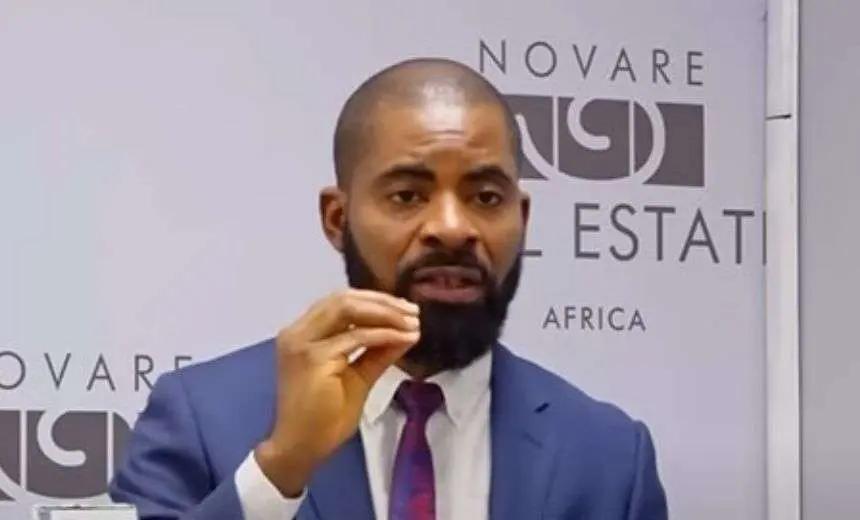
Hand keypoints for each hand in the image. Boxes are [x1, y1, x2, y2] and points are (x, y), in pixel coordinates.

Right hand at [254, 289, 419, 496]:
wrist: (301, 447)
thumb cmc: (325, 417)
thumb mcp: (358, 376)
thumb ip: (379, 352)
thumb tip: (408, 330)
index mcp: (303, 333)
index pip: (340, 302)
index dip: (375, 300)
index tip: (405, 309)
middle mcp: (298, 332)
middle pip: (343, 298)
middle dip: (382, 302)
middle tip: (413, 311)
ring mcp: (302, 343)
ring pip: (347, 309)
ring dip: (384, 312)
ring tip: (411, 321)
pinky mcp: (313, 358)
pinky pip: (355, 337)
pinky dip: (383, 334)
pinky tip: (403, 337)